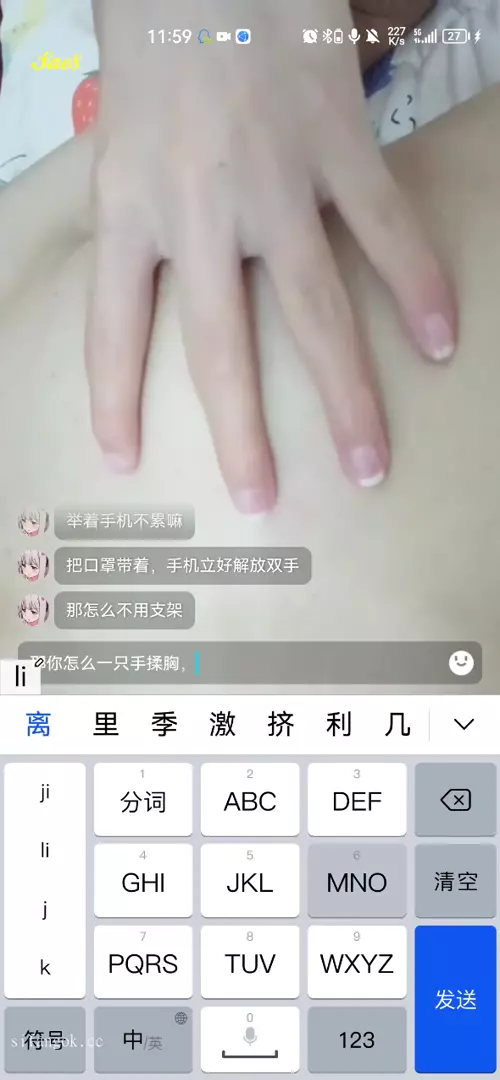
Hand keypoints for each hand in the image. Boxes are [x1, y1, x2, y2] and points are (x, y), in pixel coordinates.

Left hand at [87, 0, 455, 511]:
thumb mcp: (120, 135)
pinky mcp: (338, 144)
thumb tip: (162, 280)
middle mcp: (197, 210)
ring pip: (314, 310)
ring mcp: (274, 181)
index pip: (110, 326)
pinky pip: (385, 229)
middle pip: (220, 347)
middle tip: (263, 499)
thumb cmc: (157, 36)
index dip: (114, 399)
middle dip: (243, 435)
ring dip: (346, 394)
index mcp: (129, 205)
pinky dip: (417, 286)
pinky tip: (440, 342)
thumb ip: (140, 214)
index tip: (123, 460)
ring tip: (369, 463)